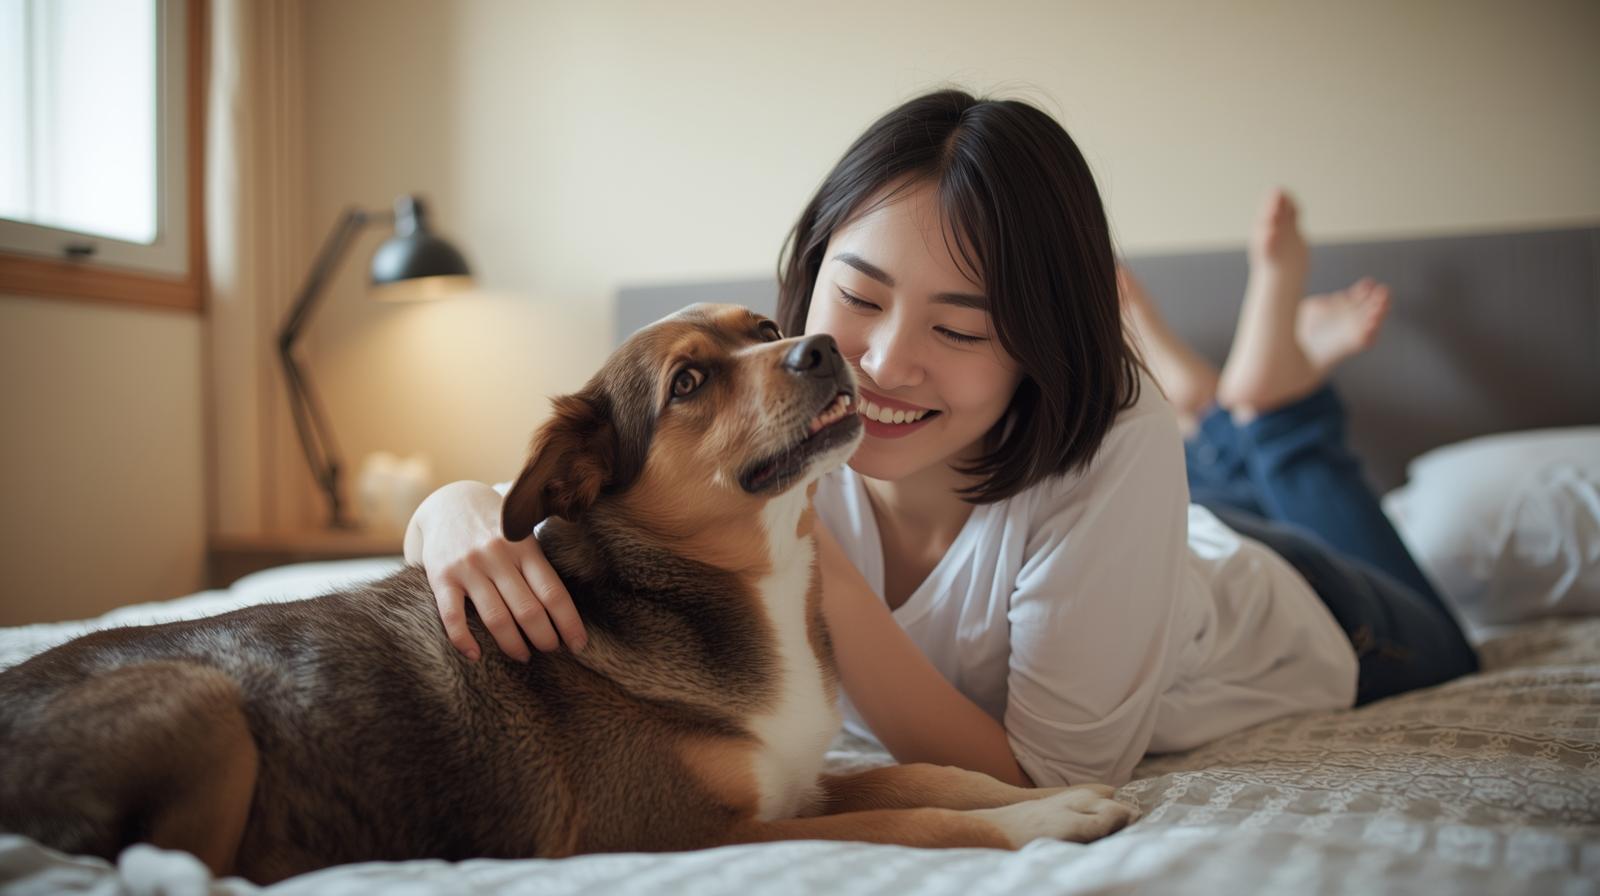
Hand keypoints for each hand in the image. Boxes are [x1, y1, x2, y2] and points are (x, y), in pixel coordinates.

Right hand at [406, 481, 586, 661]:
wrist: (449, 502)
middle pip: (528, 610)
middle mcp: (498, 556)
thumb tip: (566, 610)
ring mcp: (469, 567)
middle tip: (551, 651)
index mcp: (525, 547)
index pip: (553, 592)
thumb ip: (539, 564)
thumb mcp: (523, 534)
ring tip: (523, 656)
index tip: (579, 645)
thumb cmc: (497, 527)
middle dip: (544, 638)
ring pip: (496, 618)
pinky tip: (475, 656)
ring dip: (513, 645)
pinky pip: (452, 618)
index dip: (569, 623)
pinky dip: (464, 642)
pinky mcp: (441, 577)